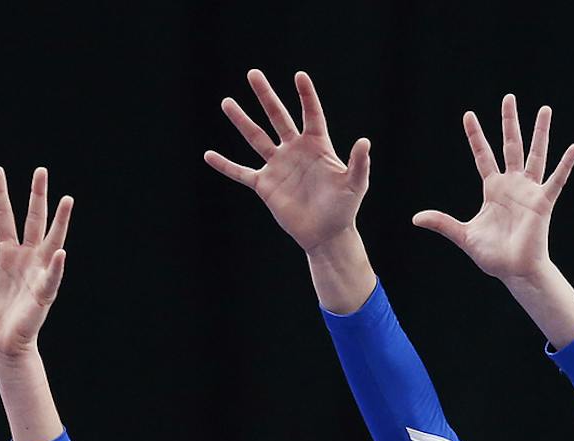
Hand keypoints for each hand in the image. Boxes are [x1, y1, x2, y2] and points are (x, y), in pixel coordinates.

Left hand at [0, 167, 70, 359]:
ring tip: (67, 199)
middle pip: (33, 221)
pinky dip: (55, 266)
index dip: (0, 195)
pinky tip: (60, 251)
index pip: (3, 218)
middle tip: (41, 170)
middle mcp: (25, 259)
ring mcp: (37, 274)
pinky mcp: (43, 294)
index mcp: (6, 255)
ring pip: (51, 240)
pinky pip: (51, 277)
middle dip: (37, 196)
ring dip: (60, 221)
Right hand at [204, 69, 368, 254]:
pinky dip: (225, 165)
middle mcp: (294, 150)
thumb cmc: (344, 208)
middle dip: (265, 96)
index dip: (305, 95)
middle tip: (253, 74)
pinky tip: (209, 155)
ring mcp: (277, 166)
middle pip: (278, 117)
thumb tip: (364, 141)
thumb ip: (359, 162)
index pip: (311, 114)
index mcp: (317, 145)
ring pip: (256, 137)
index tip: (299, 76)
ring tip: (226, 102)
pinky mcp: (265, 185)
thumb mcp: (355, 184)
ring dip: (241, 120)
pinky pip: (241, 172)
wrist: (325, 233)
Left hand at [411, 95, 573, 284]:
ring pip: (535, 155)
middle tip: (509, 97)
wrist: (514, 271)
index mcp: (493, 189)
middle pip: (510, 146)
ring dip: (540, 133)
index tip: (468, 115)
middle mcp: (512, 184)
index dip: (476, 136)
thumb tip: (416, 218)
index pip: (482, 155)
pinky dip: (565, 165)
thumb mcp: (463, 235)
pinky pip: (556, 180)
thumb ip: (442, 223)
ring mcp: (529, 191)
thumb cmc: (492, 255)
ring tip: (545, 109)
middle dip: (509, 122)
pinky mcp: (543, 202)